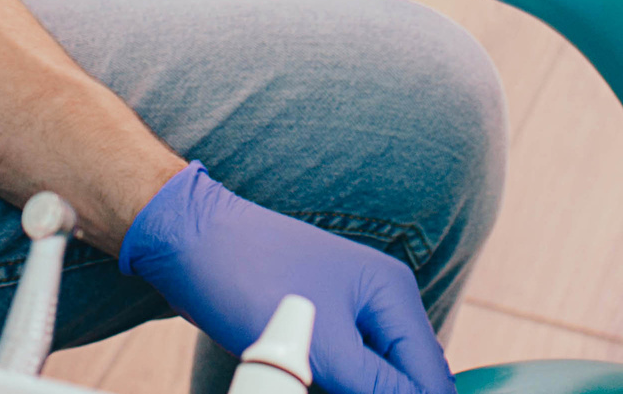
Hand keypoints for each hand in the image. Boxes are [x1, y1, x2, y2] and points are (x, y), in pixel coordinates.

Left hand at [118, 163, 452, 393]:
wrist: (190, 243)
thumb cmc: (252, 282)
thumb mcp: (323, 349)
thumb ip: (378, 388)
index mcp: (393, 293)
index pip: (432, 375)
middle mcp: (380, 296)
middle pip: (407, 374)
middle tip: (330, 389)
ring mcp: (350, 305)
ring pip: (376, 373)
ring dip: (358, 389)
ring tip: (308, 377)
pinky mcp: (320, 317)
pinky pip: (347, 365)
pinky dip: (336, 383)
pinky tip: (304, 379)